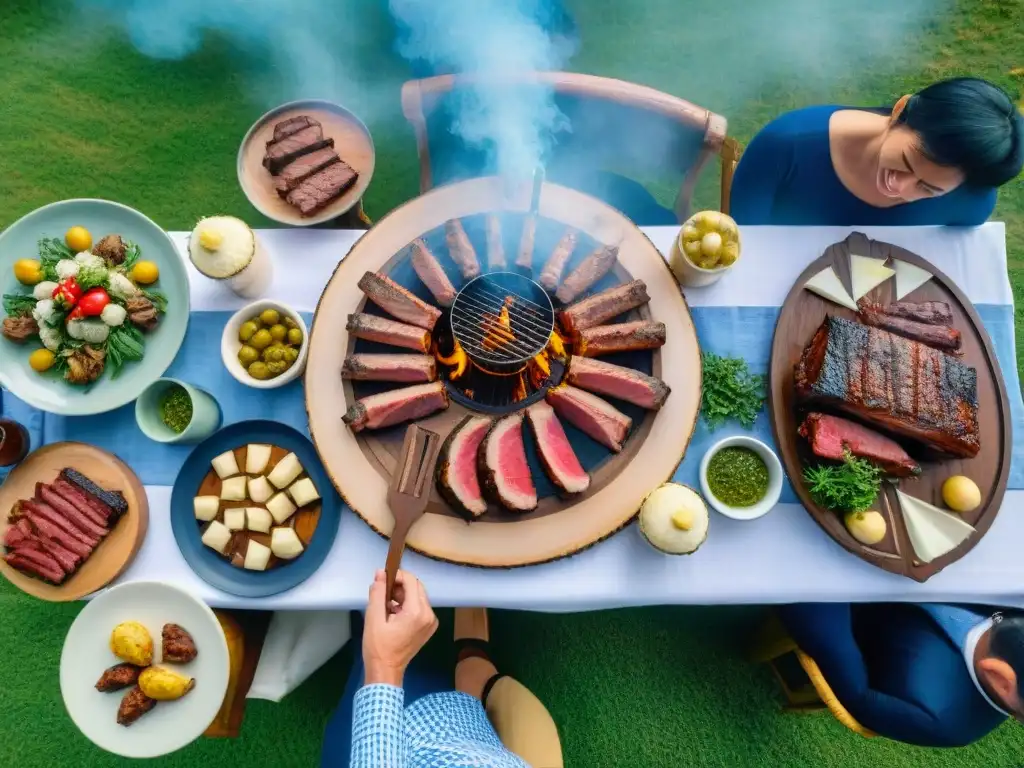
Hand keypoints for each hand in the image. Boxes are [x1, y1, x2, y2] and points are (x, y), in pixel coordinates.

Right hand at [362, 569, 437, 686]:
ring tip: (385, 604)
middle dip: (399, 585)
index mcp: (417, 612)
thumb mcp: (373, 617)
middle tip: (382, 592)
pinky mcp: (428, 627)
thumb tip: (380, 573)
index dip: (397, 575)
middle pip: (416, 587)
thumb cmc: (378, 646)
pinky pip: (419, 607)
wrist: (385, 671)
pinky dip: (407, 605)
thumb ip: (378, 592)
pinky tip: (393, 612)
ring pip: (418, 596)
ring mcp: (431, 622)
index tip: (382, 578)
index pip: (411, 581)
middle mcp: (429, 614)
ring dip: (402, 595)